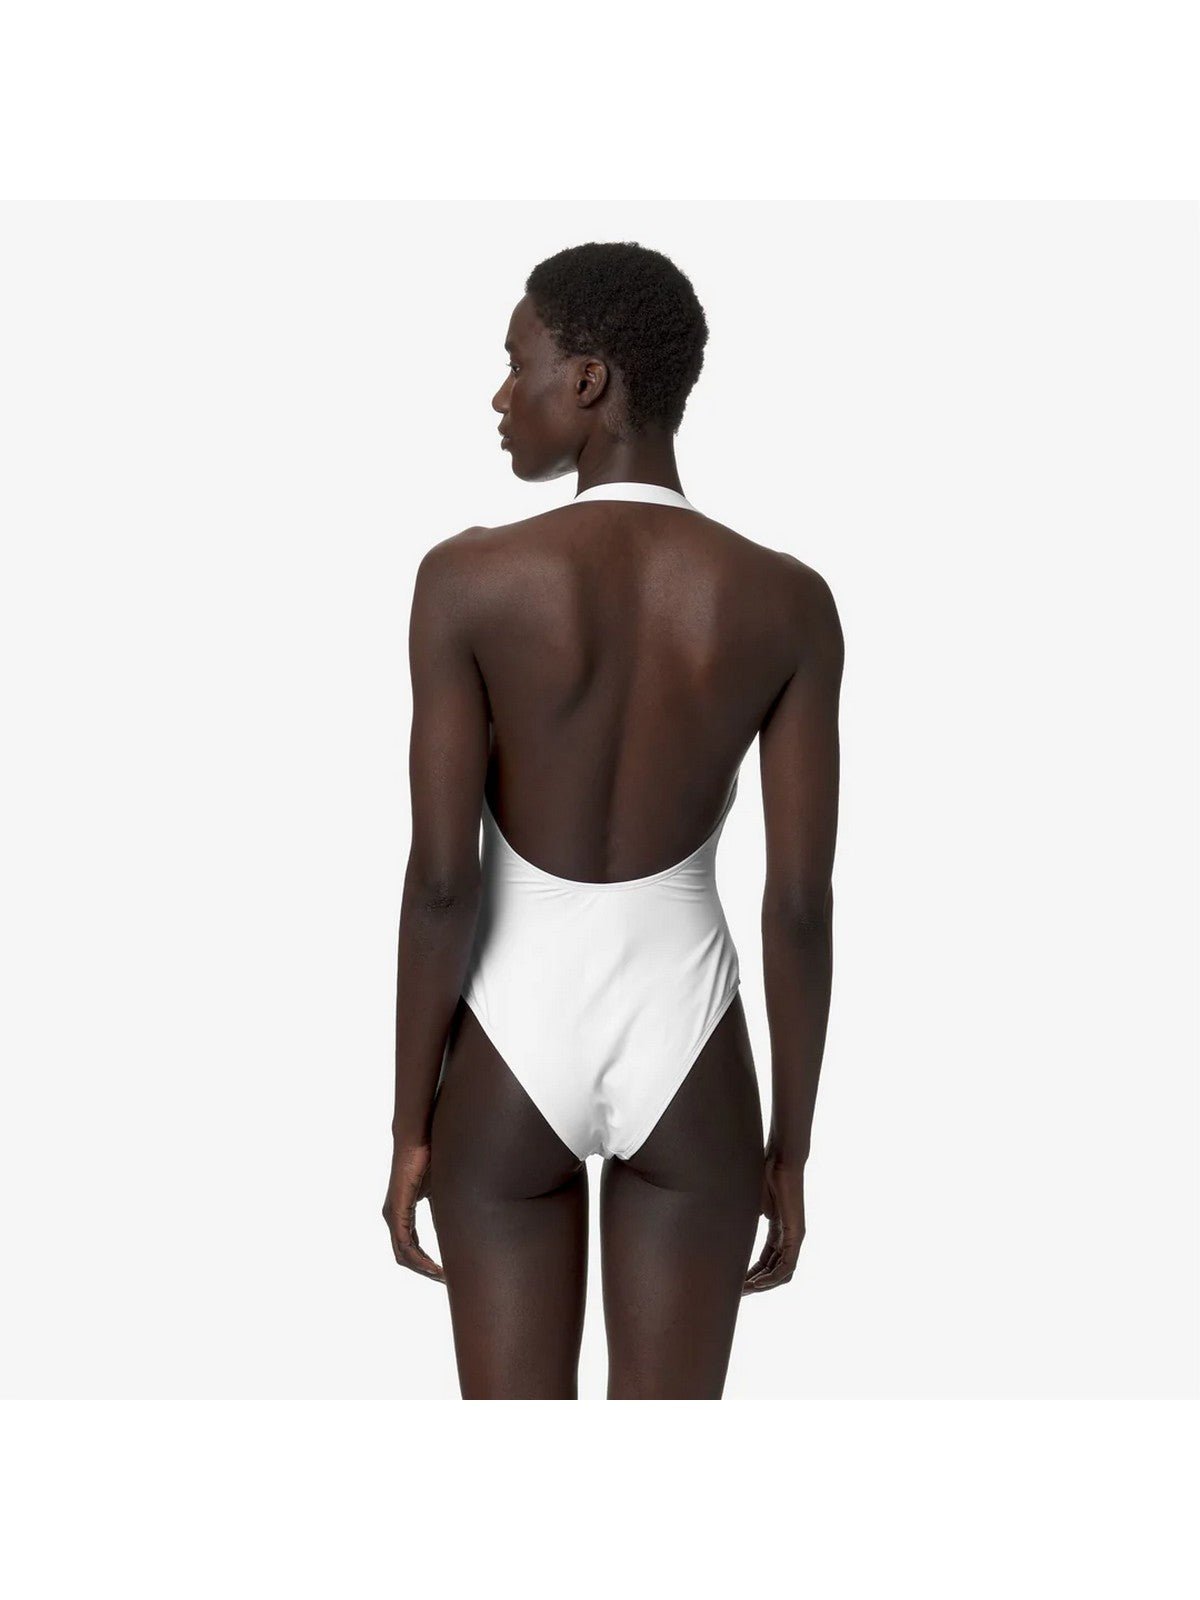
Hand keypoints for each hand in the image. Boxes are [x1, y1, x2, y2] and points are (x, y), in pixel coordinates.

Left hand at [382, 1142, 445, 1283]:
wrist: (419, 1137)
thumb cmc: (431, 1156)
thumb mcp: (441, 1190)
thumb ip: (444, 1209)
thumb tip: (460, 1226)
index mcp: (403, 1212)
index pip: (412, 1247)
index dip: (428, 1263)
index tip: (447, 1273)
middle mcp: (394, 1216)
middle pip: (406, 1257)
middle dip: (426, 1271)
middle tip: (447, 1281)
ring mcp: (393, 1215)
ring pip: (404, 1255)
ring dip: (424, 1269)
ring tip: (444, 1278)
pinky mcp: (396, 1211)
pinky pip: (405, 1245)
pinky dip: (420, 1259)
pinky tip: (435, 1267)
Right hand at [743, 1147, 805, 1293]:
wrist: (782, 1161)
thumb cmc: (766, 1175)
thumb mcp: (752, 1204)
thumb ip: (746, 1219)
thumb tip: (728, 1228)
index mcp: (778, 1231)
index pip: (766, 1261)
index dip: (752, 1274)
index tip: (736, 1283)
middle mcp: (788, 1238)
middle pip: (774, 1272)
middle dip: (756, 1284)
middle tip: (738, 1292)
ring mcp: (794, 1237)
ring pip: (782, 1273)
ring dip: (763, 1285)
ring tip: (745, 1290)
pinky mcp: (796, 1234)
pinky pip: (787, 1265)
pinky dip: (773, 1277)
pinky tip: (758, 1283)